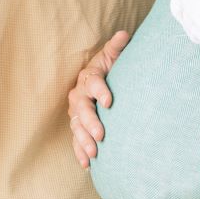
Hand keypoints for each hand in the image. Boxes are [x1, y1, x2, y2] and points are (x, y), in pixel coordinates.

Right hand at [67, 30, 129, 167]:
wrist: (102, 80)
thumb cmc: (111, 67)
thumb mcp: (114, 56)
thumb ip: (117, 46)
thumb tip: (124, 34)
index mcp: (89, 76)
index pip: (93, 82)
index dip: (100, 91)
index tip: (110, 102)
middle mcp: (79, 94)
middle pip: (82, 109)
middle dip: (91, 122)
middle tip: (101, 135)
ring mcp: (76, 111)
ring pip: (77, 127)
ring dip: (84, 141)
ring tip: (95, 154)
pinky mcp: (77, 125)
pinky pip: (76, 140)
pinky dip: (80, 152)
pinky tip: (87, 165)